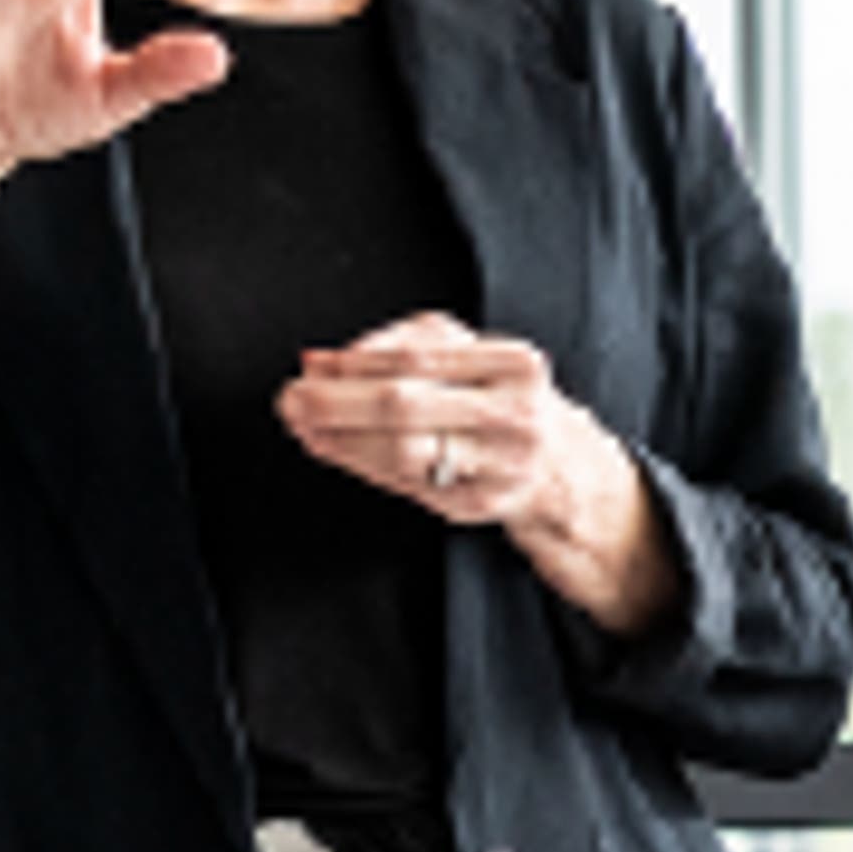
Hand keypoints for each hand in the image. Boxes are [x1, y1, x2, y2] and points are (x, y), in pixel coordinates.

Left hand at [279, 313, 685, 637]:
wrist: (561, 464)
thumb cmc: (504, 398)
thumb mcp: (472, 354)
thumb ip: (403, 347)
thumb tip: (324, 358)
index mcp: (515, 364)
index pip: (418, 359)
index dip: (354, 363)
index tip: (310, 366)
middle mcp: (513, 414)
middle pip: (403, 406)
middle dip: (335, 403)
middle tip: (291, 399)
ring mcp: (499, 465)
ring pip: (399, 453)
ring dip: (338, 440)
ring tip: (302, 426)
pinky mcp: (478, 505)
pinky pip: (404, 484)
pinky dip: (359, 465)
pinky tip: (331, 451)